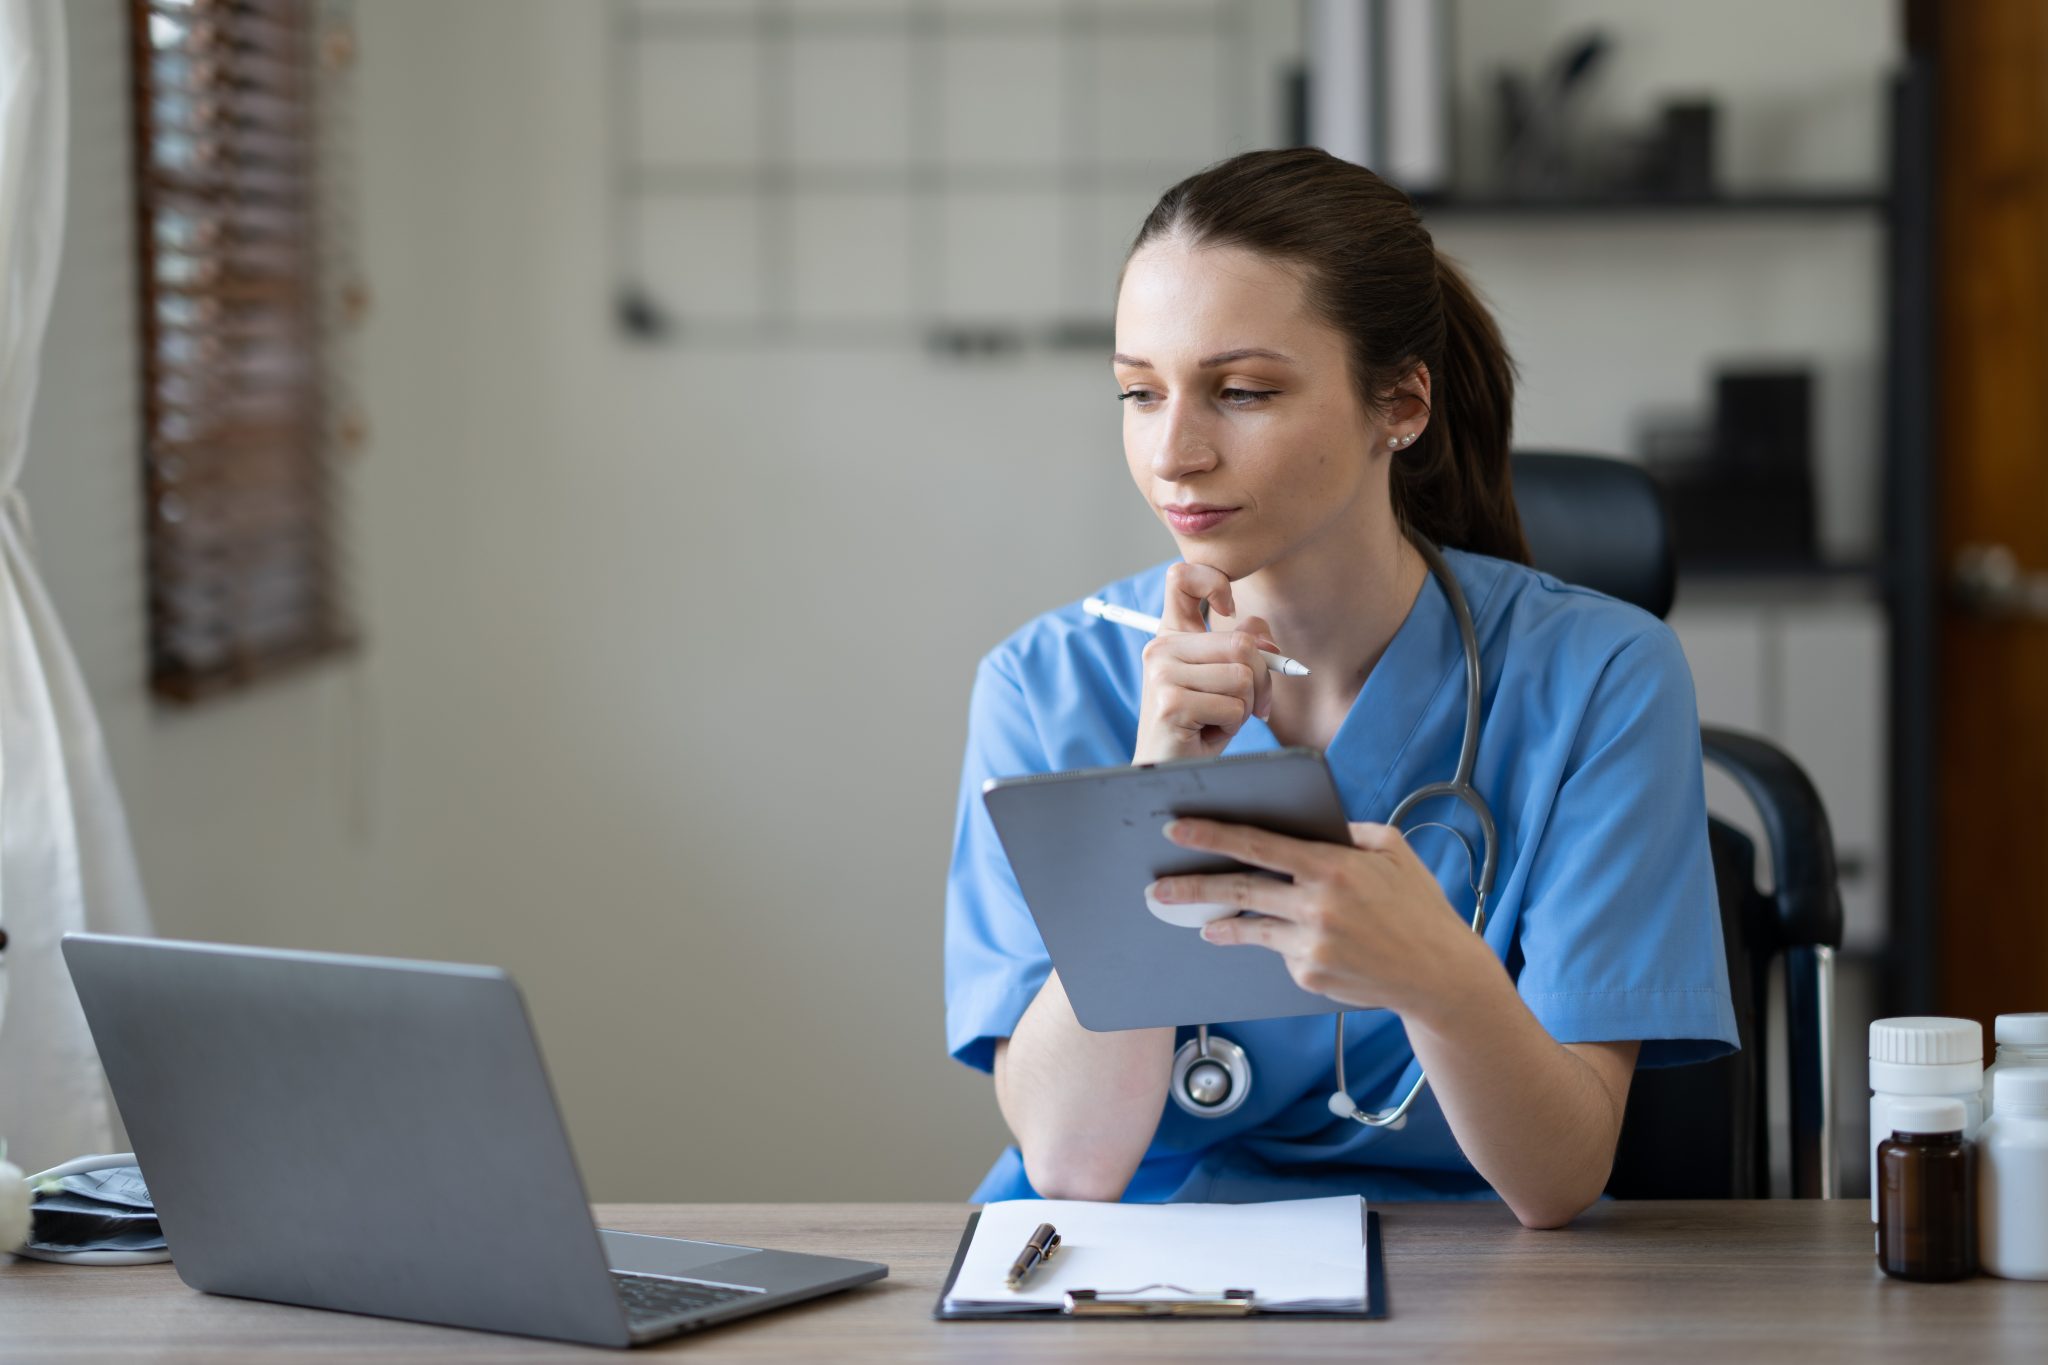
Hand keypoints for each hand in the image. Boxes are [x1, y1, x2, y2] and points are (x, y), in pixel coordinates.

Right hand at [1131, 563, 1282, 764]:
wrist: (1168, 769)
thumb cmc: (1198, 727)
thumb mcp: (1223, 680)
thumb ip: (1243, 648)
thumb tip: (1268, 644)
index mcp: (1171, 636)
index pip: (1181, 578)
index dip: (1212, 581)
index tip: (1227, 609)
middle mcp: (1160, 648)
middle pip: (1242, 643)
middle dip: (1260, 680)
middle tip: (1250, 706)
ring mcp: (1162, 674)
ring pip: (1242, 677)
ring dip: (1245, 707)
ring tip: (1219, 720)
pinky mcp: (1171, 703)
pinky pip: (1233, 706)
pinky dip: (1232, 726)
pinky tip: (1207, 733)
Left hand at [1147, 818, 1487, 1017]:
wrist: (1440, 975)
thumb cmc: (1416, 905)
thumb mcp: (1391, 850)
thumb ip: (1345, 832)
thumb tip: (1304, 823)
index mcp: (1332, 866)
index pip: (1259, 844)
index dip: (1213, 834)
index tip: (1176, 829)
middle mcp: (1317, 905)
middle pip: (1239, 888)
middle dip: (1191, 886)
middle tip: (1157, 887)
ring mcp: (1311, 944)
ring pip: (1250, 926)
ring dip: (1217, 921)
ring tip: (1195, 919)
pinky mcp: (1309, 976)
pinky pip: (1281, 952)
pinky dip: (1278, 942)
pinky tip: (1288, 940)